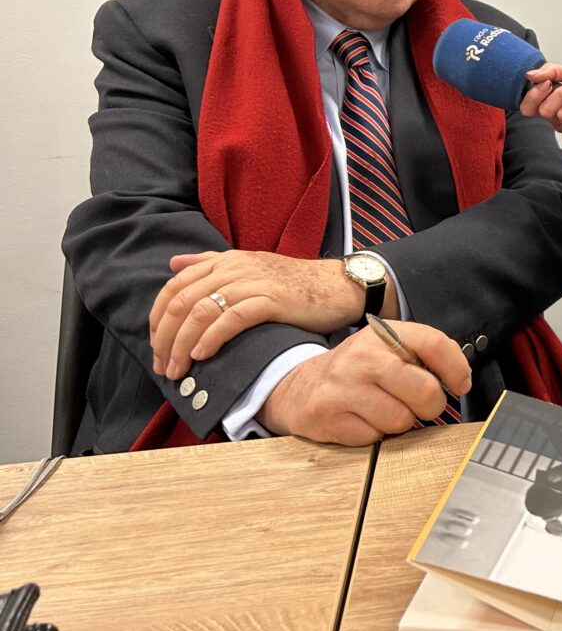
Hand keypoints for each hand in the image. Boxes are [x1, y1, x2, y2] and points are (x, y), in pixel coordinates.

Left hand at [149, 250, 359, 380]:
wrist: (335, 286)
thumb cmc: (292, 283)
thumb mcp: (247, 266)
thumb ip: (208, 263)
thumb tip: (173, 264)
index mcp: (224, 262)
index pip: (174, 286)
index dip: (158, 318)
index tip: (156, 346)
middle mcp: (233, 269)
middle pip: (182, 302)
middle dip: (166, 338)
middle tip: (163, 366)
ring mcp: (252, 283)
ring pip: (201, 311)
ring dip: (183, 344)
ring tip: (178, 369)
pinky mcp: (271, 300)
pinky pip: (232, 318)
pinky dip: (212, 337)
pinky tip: (203, 355)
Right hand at [258, 321, 472, 444]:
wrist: (300, 386)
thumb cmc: (357, 370)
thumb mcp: (388, 348)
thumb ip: (423, 355)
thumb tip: (459, 379)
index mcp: (384, 334)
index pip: (435, 344)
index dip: (456, 369)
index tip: (460, 385)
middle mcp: (364, 357)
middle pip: (425, 391)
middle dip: (431, 406)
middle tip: (421, 405)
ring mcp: (344, 387)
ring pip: (401, 420)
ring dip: (400, 422)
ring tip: (385, 410)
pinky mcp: (328, 416)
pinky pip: (373, 437)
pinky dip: (374, 435)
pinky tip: (363, 419)